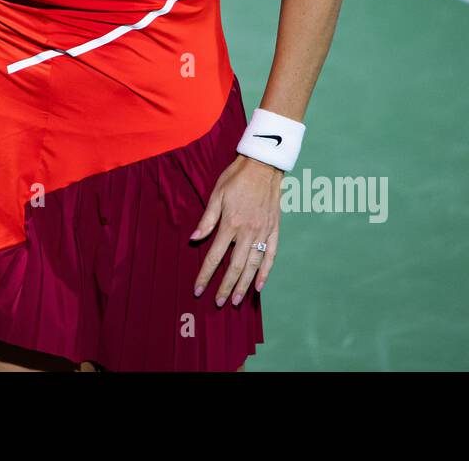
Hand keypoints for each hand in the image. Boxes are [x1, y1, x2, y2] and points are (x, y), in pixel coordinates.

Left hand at [190, 156, 282, 304]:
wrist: (264, 166)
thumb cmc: (237, 178)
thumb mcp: (217, 194)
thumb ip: (207, 219)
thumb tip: (194, 238)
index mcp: (231, 224)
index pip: (215, 256)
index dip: (206, 274)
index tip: (198, 289)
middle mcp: (248, 232)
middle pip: (235, 266)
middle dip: (225, 286)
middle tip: (218, 302)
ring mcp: (264, 232)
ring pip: (254, 265)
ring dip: (244, 285)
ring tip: (236, 300)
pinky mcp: (275, 230)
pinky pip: (271, 255)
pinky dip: (266, 272)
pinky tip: (260, 286)